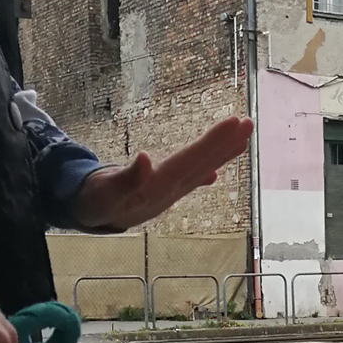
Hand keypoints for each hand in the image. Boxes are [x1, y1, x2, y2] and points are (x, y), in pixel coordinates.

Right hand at [74, 115, 252, 230]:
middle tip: (248, 122)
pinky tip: (217, 171)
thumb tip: (144, 159)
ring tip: (243, 134)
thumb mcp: (106, 191)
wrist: (94, 220)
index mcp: (158, 188)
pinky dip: (206, 169)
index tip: (233, 123)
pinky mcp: (166, 191)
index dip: (212, 143)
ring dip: (223, 152)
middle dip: (224, 144)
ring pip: (201, 170)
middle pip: (201, 164)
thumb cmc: (97, 201)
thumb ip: (125, 178)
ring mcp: (170, 192)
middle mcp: (170, 191)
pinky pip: (191, 178)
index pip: (190, 161)